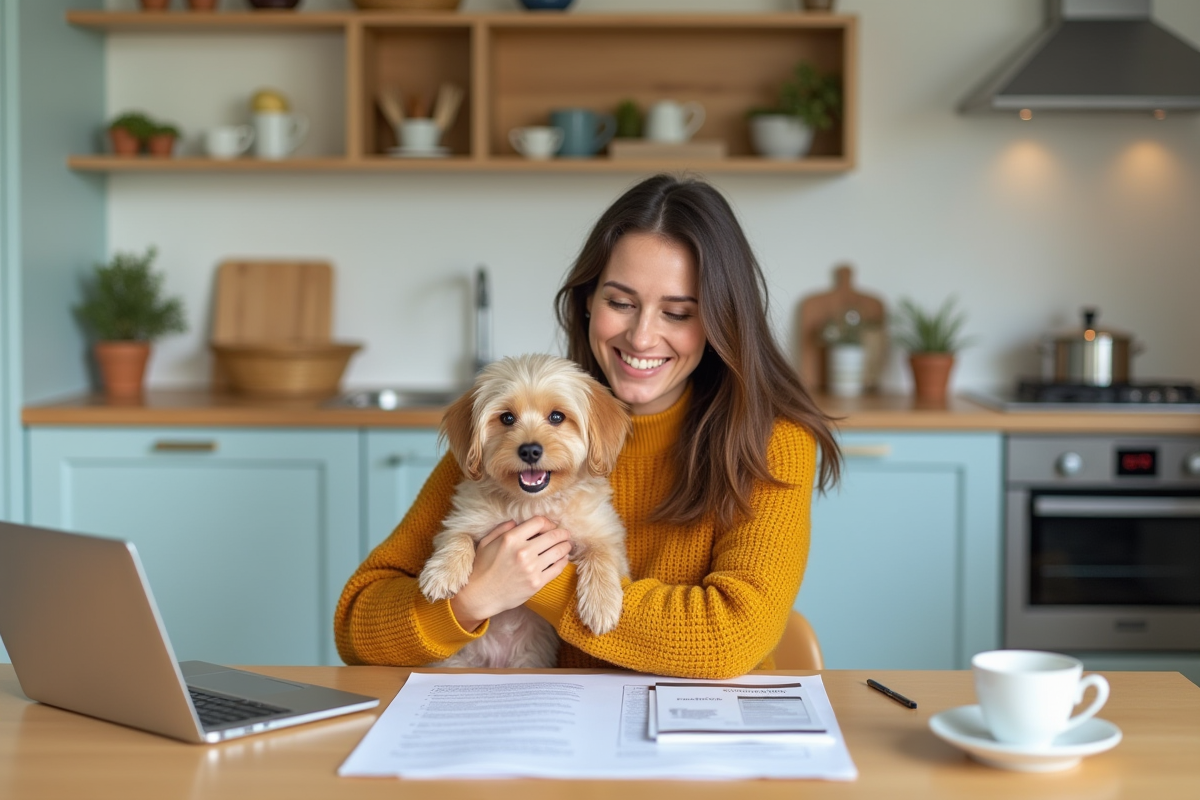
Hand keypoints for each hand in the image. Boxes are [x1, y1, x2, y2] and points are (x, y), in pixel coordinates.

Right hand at [448, 517, 570, 631]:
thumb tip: (517, 521)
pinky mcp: (536, 583)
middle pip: (553, 536)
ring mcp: (531, 569)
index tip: (550, 526)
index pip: (539, 522)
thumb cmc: (481, 568)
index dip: (548, 522)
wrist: (480, 596)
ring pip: (559, 551)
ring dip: (566, 546)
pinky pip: (557, 568)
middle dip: (562, 533)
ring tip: (567, 545)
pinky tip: (563, 558)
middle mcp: (523, 552)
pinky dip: (563, 561)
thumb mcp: (486, 543)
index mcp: (511, 539)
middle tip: (566, 534)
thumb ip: (502, 529)